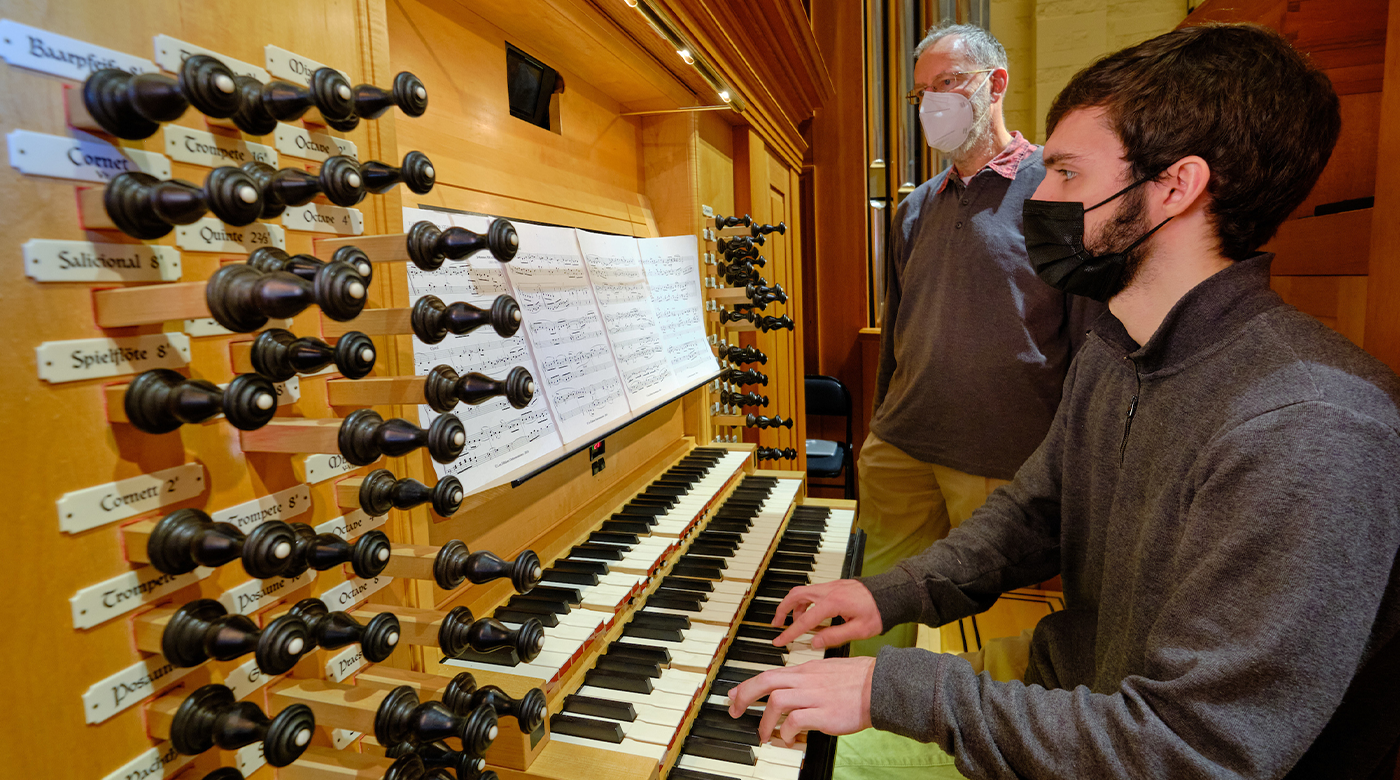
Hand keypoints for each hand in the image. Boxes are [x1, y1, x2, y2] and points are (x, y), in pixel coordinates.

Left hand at [727, 656, 875, 745]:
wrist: (880, 685)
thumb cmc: (857, 680)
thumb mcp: (826, 671)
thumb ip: (805, 679)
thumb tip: (787, 687)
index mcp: (805, 671)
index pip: (768, 673)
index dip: (747, 685)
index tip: (734, 696)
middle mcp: (806, 680)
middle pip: (765, 682)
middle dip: (744, 696)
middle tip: (735, 710)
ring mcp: (815, 696)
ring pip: (777, 701)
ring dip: (765, 720)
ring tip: (764, 734)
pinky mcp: (825, 713)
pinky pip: (795, 721)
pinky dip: (786, 731)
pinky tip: (787, 738)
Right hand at [770, 579, 883, 649]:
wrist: (891, 593)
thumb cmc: (878, 612)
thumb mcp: (859, 631)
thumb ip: (834, 637)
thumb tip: (814, 642)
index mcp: (833, 603)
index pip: (804, 620)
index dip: (790, 632)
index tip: (779, 641)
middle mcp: (828, 591)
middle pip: (795, 595)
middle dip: (782, 609)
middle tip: (776, 624)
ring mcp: (831, 586)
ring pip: (803, 591)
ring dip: (793, 605)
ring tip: (793, 621)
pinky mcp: (835, 585)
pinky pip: (812, 591)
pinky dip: (805, 601)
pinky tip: (810, 613)